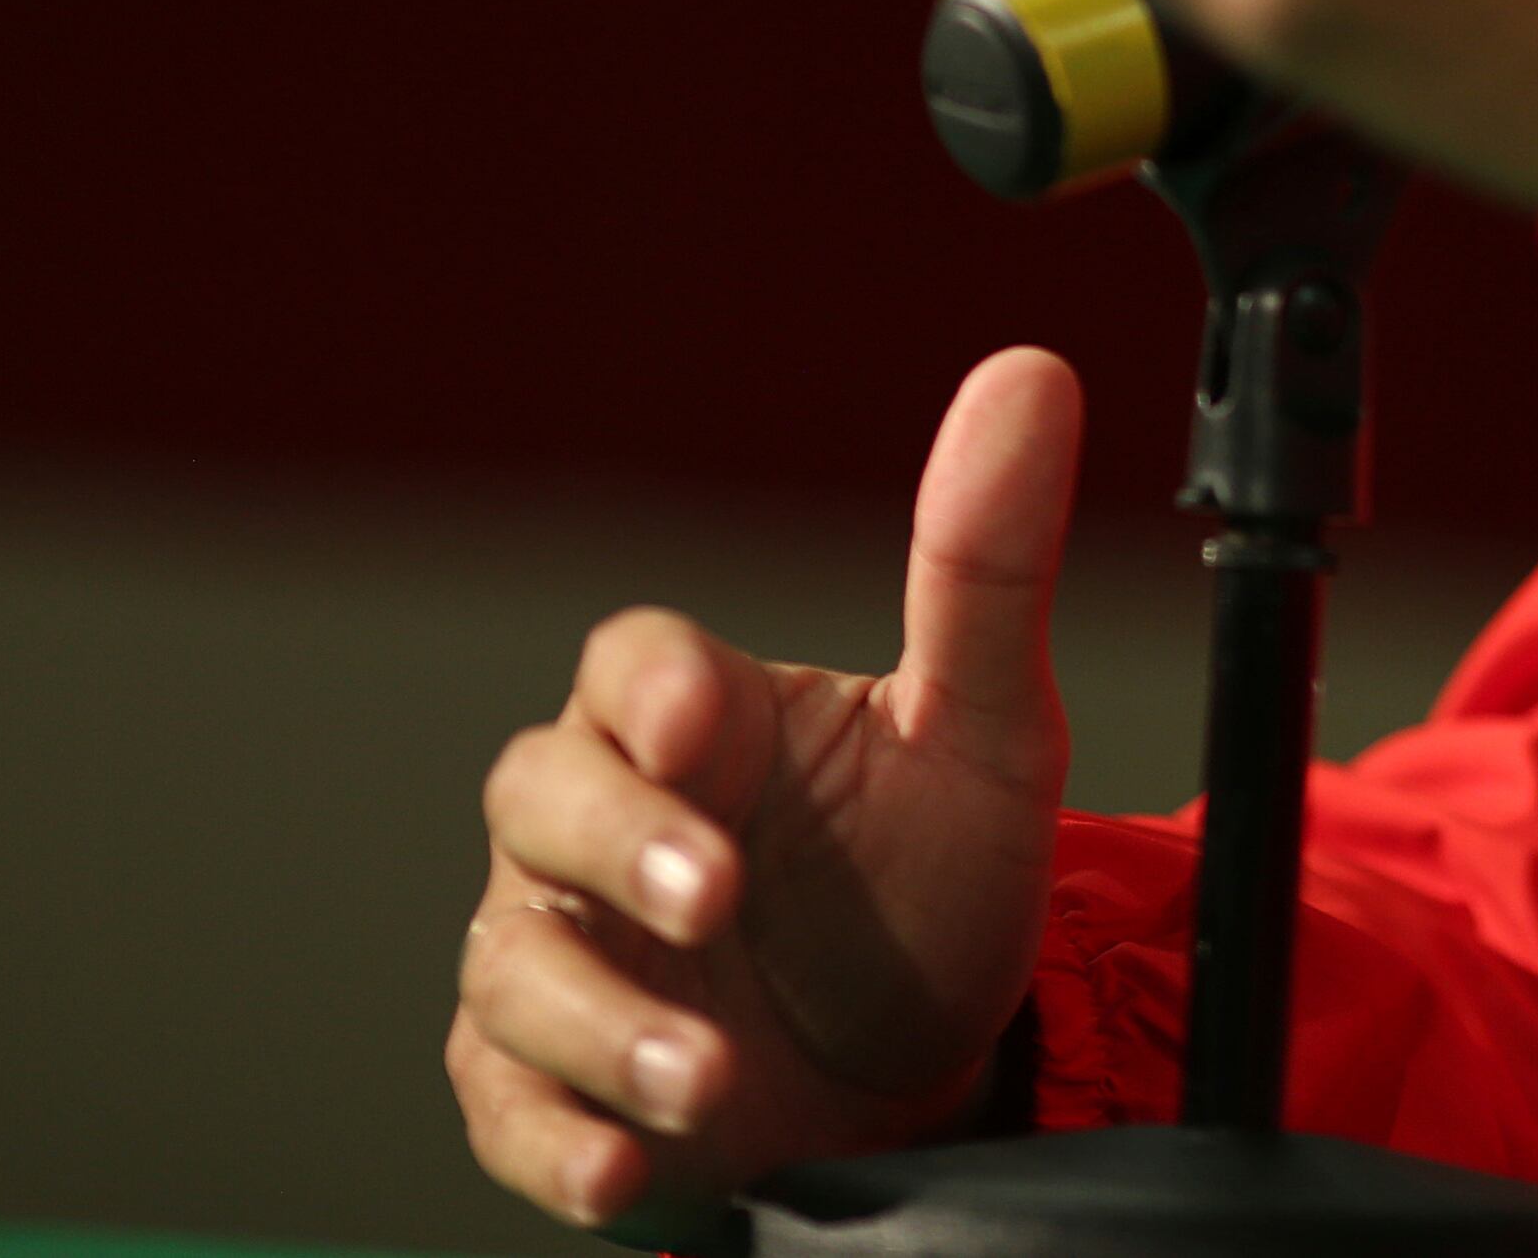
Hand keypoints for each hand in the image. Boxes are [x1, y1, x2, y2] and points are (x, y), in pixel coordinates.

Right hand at [447, 351, 1083, 1229]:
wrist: (932, 1068)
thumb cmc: (934, 881)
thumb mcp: (986, 735)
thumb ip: (988, 568)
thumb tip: (1031, 373)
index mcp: (703, 722)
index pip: (627, 664)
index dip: (649, 688)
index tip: (703, 723)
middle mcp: (606, 828)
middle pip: (540, 797)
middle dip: (619, 850)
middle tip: (716, 898)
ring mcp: (566, 956)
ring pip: (516, 965)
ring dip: (602, 1024)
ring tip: (707, 1079)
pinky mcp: (550, 1085)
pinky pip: (506, 1105)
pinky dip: (554, 1137)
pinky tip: (623, 1164)